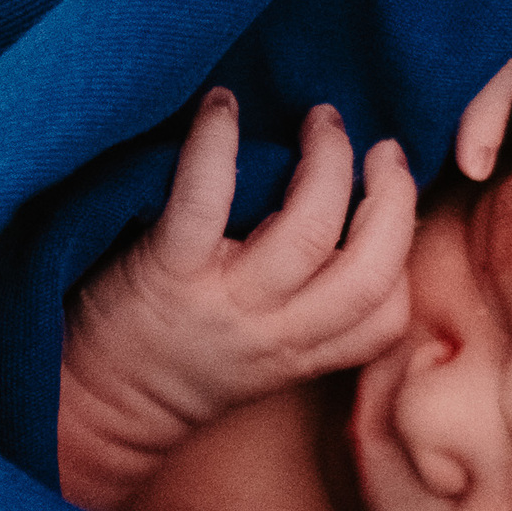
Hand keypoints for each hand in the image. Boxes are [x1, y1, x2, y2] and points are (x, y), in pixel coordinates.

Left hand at [65, 89, 415, 439]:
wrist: (105, 403)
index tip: (395, 202)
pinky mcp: (170, 272)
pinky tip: (221, 107)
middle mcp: (276, 333)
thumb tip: (348, 228)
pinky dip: (215, 143)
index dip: (406, 254)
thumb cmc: (184, 363)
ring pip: (308, 232)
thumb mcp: (266, 357)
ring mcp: (226, 303)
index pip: (386, 318)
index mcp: (303, 353)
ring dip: (329, 163)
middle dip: (393, 201)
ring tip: (323, 122)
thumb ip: (309, 311)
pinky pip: (205, 200)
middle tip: (383, 152)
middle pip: (369, 273)